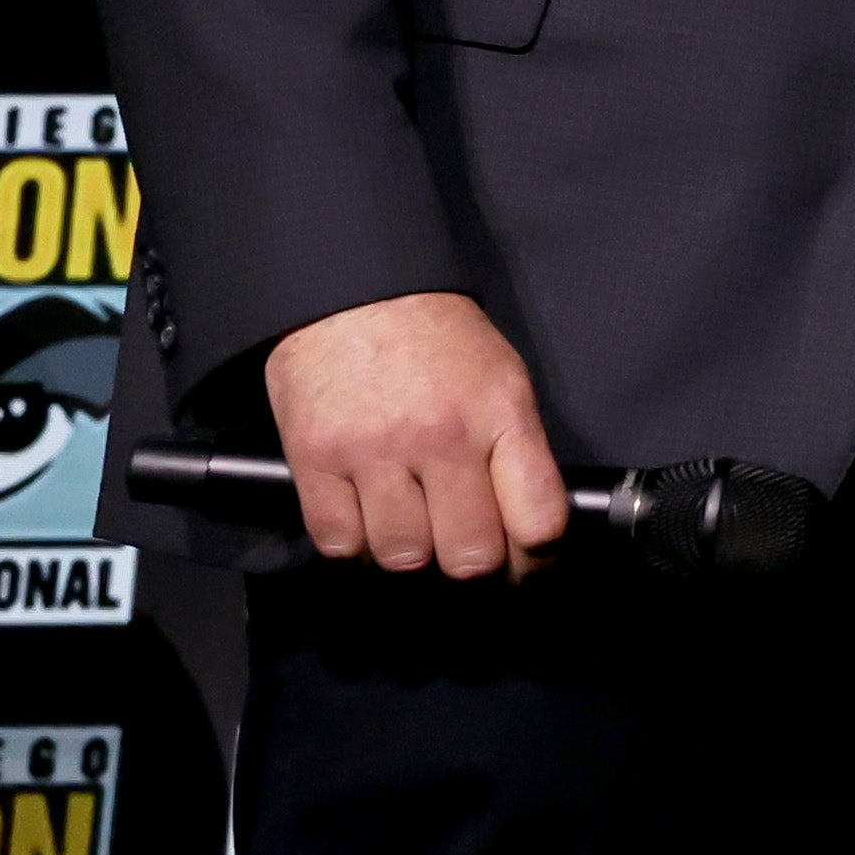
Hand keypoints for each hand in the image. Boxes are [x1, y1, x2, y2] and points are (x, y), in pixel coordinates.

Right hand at [262, 290, 566, 577]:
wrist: (353, 291)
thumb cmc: (437, 339)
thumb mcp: (501, 380)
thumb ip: (517, 450)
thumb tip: (528, 527)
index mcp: (501, 414)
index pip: (538, 521)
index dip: (536, 558)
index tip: (526, 562)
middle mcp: (442, 437)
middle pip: (468, 555)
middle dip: (470, 562)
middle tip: (462, 547)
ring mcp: (375, 450)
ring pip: (402, 557)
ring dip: (408, 553)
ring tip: (410, 524)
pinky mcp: (315, 458)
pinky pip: (339, 542)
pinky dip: (353, 542)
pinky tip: (365, 515)